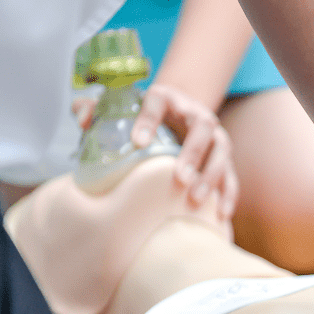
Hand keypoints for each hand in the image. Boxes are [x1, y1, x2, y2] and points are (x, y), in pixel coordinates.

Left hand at [72, 85, 238, 217]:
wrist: (178, 113)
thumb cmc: (143, 117)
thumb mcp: (119, 108)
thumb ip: (95, 109)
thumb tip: (83, 118)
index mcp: (166, 99)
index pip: (158, 101)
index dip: (149, 120)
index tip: (138, 142)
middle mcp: (196, 113)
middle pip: (201, 126)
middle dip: (193, 152)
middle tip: (179, 177)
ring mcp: (214, 135)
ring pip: (221, 151)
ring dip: (212, 174)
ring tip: (196, 197)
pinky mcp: (223, 156)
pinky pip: (231, 175)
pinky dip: (228, 193)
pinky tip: (221, 213)